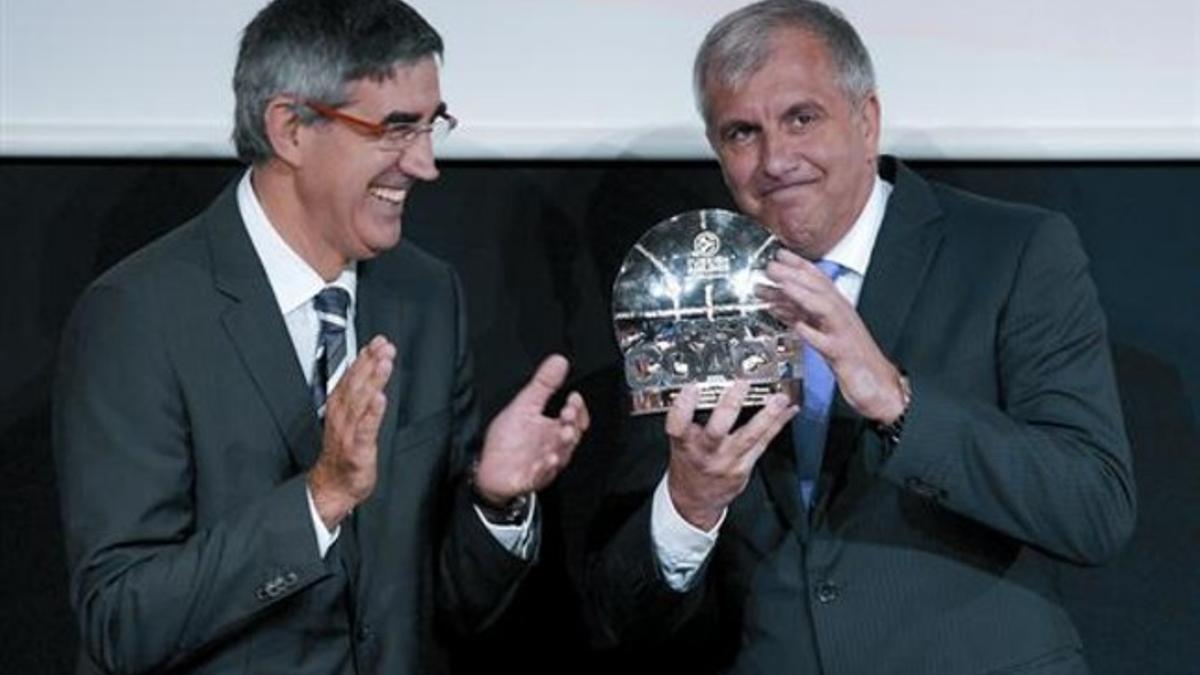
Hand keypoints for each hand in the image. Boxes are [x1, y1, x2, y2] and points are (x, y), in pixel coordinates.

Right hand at [308, 335, 395, 528]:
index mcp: (340, 407)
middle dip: (370, 363)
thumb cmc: (343, 452)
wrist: (333, 486)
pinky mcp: (358, 448)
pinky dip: (372, 413)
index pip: (352, 376)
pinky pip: (365, 428)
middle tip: (384, 346)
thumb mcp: (349, 419)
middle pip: (356, 384)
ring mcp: (349, 431)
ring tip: (384, 363)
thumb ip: (358, 395)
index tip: (376, 341)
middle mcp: (342, 416)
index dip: (364, 357)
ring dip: (373, 380)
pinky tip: (380, 399)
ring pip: (360, 401)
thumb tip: (368, 372)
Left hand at [473, 354, 589, 504]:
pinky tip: (545, 461)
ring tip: (562, 435)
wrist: (490, 470)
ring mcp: (544, 464)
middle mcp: (553, 447)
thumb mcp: (525, 405)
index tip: (573, 398)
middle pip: (571, 436)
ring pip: (560, 456)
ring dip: (562, 446)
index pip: (574, 418)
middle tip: (567, 415)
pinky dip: (544, 469)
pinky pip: (540, 476)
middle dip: (571, 425)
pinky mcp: (531, 479)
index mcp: (552, 428)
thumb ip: (544, 384)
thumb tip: (559, 361)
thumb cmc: (508, 439)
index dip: (577, 409)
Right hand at [666, 381, 796, 530]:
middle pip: (716, 430)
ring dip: (767, 415)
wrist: (695, 502)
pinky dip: (777, 425)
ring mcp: (727, 461)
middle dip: (730, 406)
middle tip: (741, 385)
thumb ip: (689, 421)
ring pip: (748, 436)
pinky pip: (763, 443)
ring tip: (779, 398)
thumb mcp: (679, 444)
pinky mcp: (744, 467)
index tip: (691, 388)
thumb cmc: (689, 466)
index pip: (677, 425)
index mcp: (684, 445)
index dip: (683, 406)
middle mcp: (705, 454)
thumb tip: (708, 389)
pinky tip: (788, 412)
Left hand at [757, 249, 905, 422]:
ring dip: (803, 295)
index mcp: (837, 312)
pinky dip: (813, 334)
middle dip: (795, 274)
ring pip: (825, 309)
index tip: (779, 254)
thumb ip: (802, 317)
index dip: (799, 265)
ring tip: (784, 286)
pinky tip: (799, 328)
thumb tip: (778, 303)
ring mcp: (844, 336)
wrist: (881, 388)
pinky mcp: (845, 357)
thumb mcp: (823, 333)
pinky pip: (828, 343)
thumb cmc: (852, 360)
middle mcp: (842, 319)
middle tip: (772, 266)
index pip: (818, 281)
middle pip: (819, 289)